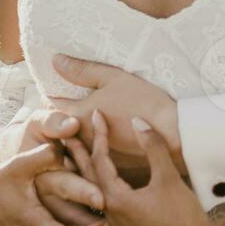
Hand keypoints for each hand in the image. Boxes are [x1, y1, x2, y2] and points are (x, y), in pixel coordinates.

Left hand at [51, 55, 183, 172]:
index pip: (53, 105)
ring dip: (72, 134)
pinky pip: (91, 156)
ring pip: (74, 144)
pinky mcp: (109, 165)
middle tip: (62, 106)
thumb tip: (55, 60)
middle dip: (59, 118)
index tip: (54, 89)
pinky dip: (89, 147)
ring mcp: (94, 154)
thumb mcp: (113, 78)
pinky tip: (100, 138)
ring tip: (80, 121)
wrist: (172, 133)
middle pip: (60, 128)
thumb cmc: (144, 101)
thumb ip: (82, 70)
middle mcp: (81, 139)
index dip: (52, 95)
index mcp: (78, 115)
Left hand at [71, 110, 224, 225]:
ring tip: (75, 151)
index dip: (99, 134)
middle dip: (78, 151)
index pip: (100, 160)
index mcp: (115, 199)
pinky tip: (98, 179)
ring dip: (85, 168)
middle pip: (88, 175)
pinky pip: (102, 201)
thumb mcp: (168, 177)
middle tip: (65, 130)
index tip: (97, 113)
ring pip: (93, 190)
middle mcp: (110, 212)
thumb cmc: (183, 216)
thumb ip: (152, 147)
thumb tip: (137, 121)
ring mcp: (116, 222)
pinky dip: (96, 184)